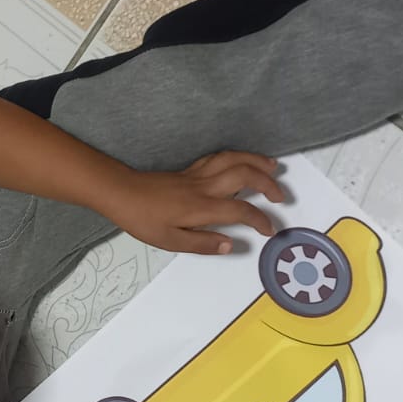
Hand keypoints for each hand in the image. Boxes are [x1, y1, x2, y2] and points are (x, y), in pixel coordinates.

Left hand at [103, 150, 285, 254]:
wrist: (121, 193)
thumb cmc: (143, 219)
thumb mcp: (170, 241)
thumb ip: (203, 244)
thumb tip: (231, 244)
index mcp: (201, 207)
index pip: (240, 210)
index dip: (260, 219)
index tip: (270, 230)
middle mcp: (204, 187)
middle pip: (244, 175)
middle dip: (268, 183)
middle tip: (281, 196)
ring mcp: (197, 175)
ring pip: (233, 159)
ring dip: (256, 161)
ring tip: (273, 166)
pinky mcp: (190, 170)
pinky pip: (219, 157)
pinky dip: (236, 156)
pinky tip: (242, 161)